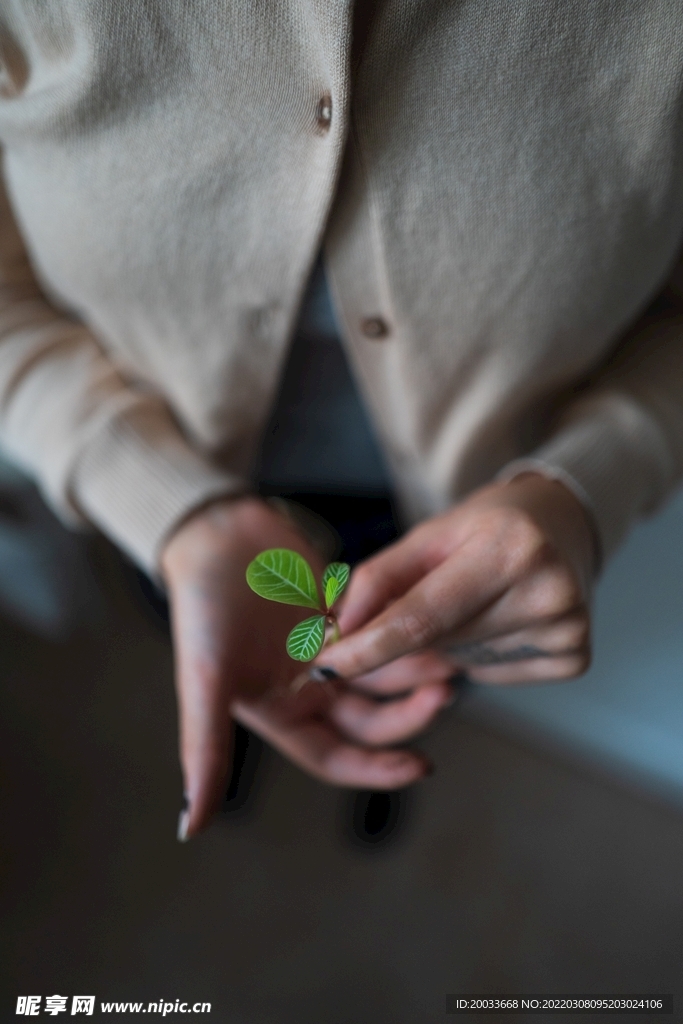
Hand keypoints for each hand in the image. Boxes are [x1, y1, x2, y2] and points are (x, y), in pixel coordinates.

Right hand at [160, 498, 446, 839]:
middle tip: (444, 693)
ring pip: (384, 674)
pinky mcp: (342, 611)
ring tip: (450, 660)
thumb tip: (188, 829)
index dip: (378, 769)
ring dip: (415, 671)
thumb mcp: (206, 682)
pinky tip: (435, 622)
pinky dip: (405, 629)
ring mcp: (327, 649)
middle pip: (371, 718)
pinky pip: (383, 628)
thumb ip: (205, 752)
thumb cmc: (203, 610)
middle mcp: (307, 688)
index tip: (422, 766)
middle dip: (409, 713)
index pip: (338, 758)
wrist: (214, 535)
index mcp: (280, 714)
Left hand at [315, 474, 594, 684]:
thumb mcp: (430, 535)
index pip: (421, 618)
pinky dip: (482, 655)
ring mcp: (568, 628)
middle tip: (432, 593)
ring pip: (462, 662)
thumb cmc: (488, 526)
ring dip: (449, 642)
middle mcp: (547, 590)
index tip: (326, 665)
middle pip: (438, 642)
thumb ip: (378, 580)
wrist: (563, 525)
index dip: (368, 647)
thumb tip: (337, 633)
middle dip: (409, 635)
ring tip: (479, 598)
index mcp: (509, 548)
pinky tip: (503, 618)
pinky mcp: (575, 656)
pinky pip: (494, 675)